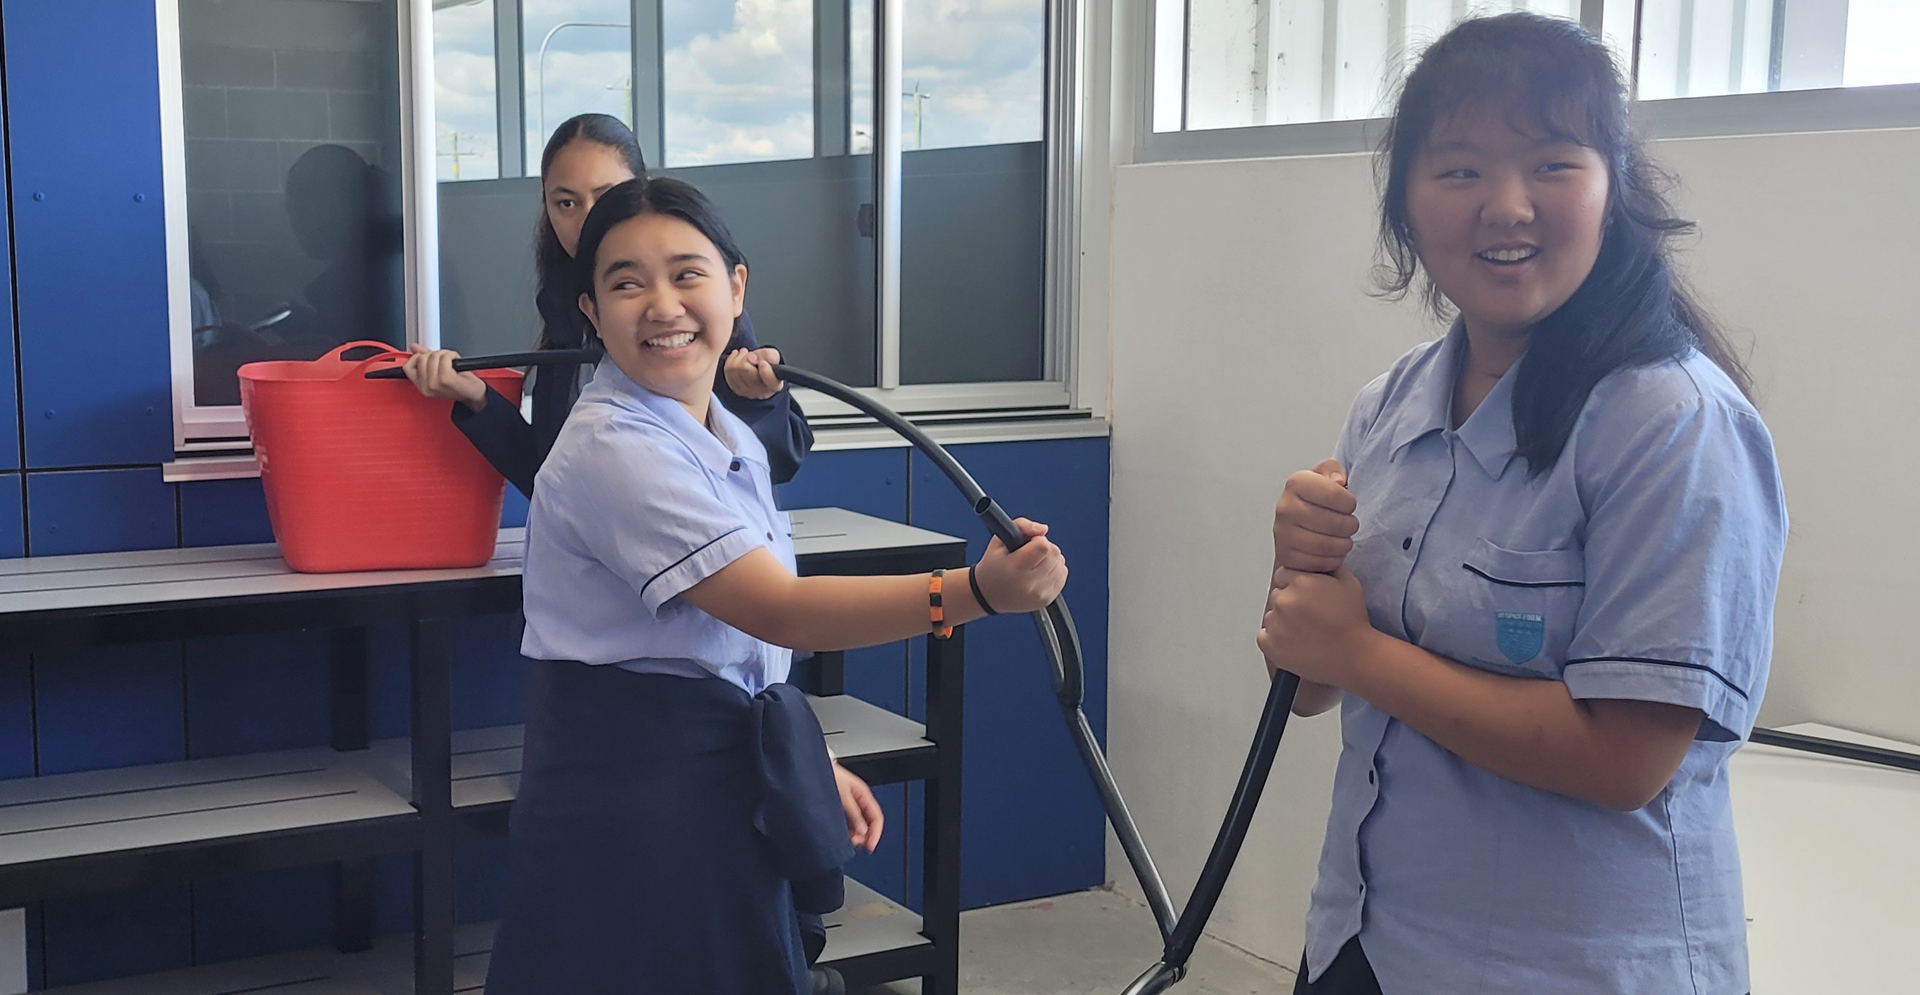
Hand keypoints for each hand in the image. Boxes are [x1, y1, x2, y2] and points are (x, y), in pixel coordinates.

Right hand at [402, 344, 487, 410]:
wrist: (474, 393)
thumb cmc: (459, 384)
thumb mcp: (438, 370)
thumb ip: (424, 359)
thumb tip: (414, 347)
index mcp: (421, 386)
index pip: (408, 366)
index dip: (417, 357)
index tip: (427, 357)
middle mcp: (426, 387)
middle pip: (421, 358)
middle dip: (434, 354)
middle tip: (444, 361)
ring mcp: (435, 384)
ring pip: (433, 356)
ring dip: (445, 354)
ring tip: (451, 362)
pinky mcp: (446, 379)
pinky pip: (445, 358)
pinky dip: (452, 355)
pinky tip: (456, 361)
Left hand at [724, 347, 784, 399]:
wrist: (758, 368)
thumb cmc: (768, 363)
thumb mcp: (773, 355)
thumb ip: (767, 355)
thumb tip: (751, 358)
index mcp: (774, 386)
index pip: (769, 380)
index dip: (765, 369)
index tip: (763, 362)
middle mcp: (761, 393)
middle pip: (745, 369)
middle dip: (747, 357)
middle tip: (751, 354)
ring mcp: (747, 393)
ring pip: (734, 368)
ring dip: (739, 357)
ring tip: (745, 354)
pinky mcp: (736, 389)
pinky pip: (727, 370)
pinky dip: (731, 360)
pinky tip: (737, 357)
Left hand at [833, 761, 883, 852]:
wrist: (811, 768)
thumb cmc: (828, 774)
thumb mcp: (842, 795)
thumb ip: (854, 813)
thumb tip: (862, 830)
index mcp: (863, 794)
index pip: (876, 817)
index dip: (875, 833)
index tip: (870, 846)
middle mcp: (858, 800)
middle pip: (868, 822)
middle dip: (865, 836)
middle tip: (857, 845)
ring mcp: (849, 803)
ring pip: (858, 824)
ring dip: (856, 834)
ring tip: (849, 841)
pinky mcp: (839, 806)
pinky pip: (848, 822)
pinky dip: (848, 831)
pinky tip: (843, 835)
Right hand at [971, 519, 1067, 614]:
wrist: (988, 595)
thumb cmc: (993, 566)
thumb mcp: (998, 540)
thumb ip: (1022, 525)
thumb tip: (1043, 529)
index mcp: (1015, 568)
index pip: (1043, 546)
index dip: (1038, 540)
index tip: (1029, 544)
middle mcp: (1028, 584)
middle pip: (1055, 554)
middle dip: (1045, 548)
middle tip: (1031, 553)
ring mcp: (1039, 594)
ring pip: (1061, 564)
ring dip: (1051, 560)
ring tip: (1034, 564)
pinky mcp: (1047, 600)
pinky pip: (1062, 575)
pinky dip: (1055, 570)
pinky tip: (1040, 572)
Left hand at [1257, 567, 1375, 685]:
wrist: (1355, 656)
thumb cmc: (1353, 622)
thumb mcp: (1348, 583)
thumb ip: (1327, 568)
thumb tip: (1316, 563)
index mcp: (1300, 582)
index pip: (1283, 575)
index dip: (1294, 585)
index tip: (1305, 597)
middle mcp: (1284, 601)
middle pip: (1276, 596)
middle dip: (1289, 603)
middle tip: (1308, 616)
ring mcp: (1275, 624)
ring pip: (1271, 617)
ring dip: (1282, 622)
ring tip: (1305, 632)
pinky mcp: (1271, 646)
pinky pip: (1264, 637)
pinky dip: (1275, 640)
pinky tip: (1295, 642)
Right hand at [1273, 458, 1357, 574]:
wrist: (1294, 528)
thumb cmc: (1315, 501)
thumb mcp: (1325, 476)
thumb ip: (1333, 469)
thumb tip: (1338, 481)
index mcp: (1296, 483)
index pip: (1335, 495)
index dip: (1350, 503)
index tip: (1348, 505)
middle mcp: (1285, 508)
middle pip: (1334, 523)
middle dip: (1350, 526)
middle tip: (1350, 525)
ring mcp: (1283, 534)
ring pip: (1327, 545)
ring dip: (1344, 544)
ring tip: (1344, 538)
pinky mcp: (1286, 556)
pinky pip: (1319, 562)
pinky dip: (1333, 560)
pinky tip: (1333, 552)